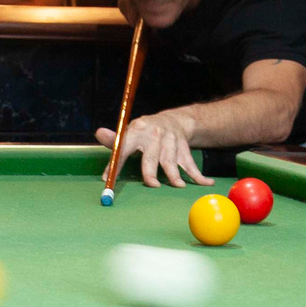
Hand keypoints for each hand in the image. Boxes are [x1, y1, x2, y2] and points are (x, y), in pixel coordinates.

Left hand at [95, 108, 211, 188]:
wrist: (172, 120)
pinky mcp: (183, 148)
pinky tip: (206, 183)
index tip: (107, 180)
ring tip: (177, 186)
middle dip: (151, 172)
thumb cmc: (145, 132)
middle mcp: (154, 134)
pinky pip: (190, 164)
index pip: (123, 148)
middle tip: (152, 185)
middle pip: (152, 156)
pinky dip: (198, 176)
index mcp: (137, 130)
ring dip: (175, 175)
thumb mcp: (129, 132)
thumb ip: (114, 139)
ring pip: (172, 161)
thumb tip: (99, 133)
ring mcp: (171, 142)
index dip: (114, 165)